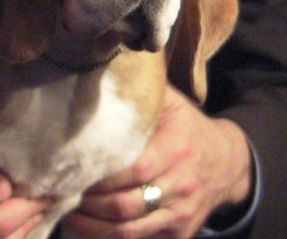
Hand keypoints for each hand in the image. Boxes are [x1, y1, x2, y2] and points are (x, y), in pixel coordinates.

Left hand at [63, 85, 252, 238]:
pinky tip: (87, 227)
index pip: (133, 169)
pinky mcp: (179, 234)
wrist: (227, 164)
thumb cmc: (188, 128)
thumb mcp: (172, 103)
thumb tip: (104, 64)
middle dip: (88, 202)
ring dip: (92, 226)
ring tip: (67, 211)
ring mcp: (180, 214)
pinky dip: (108, 238)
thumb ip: (141, 92)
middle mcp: (180, 185)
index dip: (99, 174)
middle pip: (126, 205)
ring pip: (129, 230)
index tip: (70, 167)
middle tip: (59, 192)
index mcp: (176, 148)